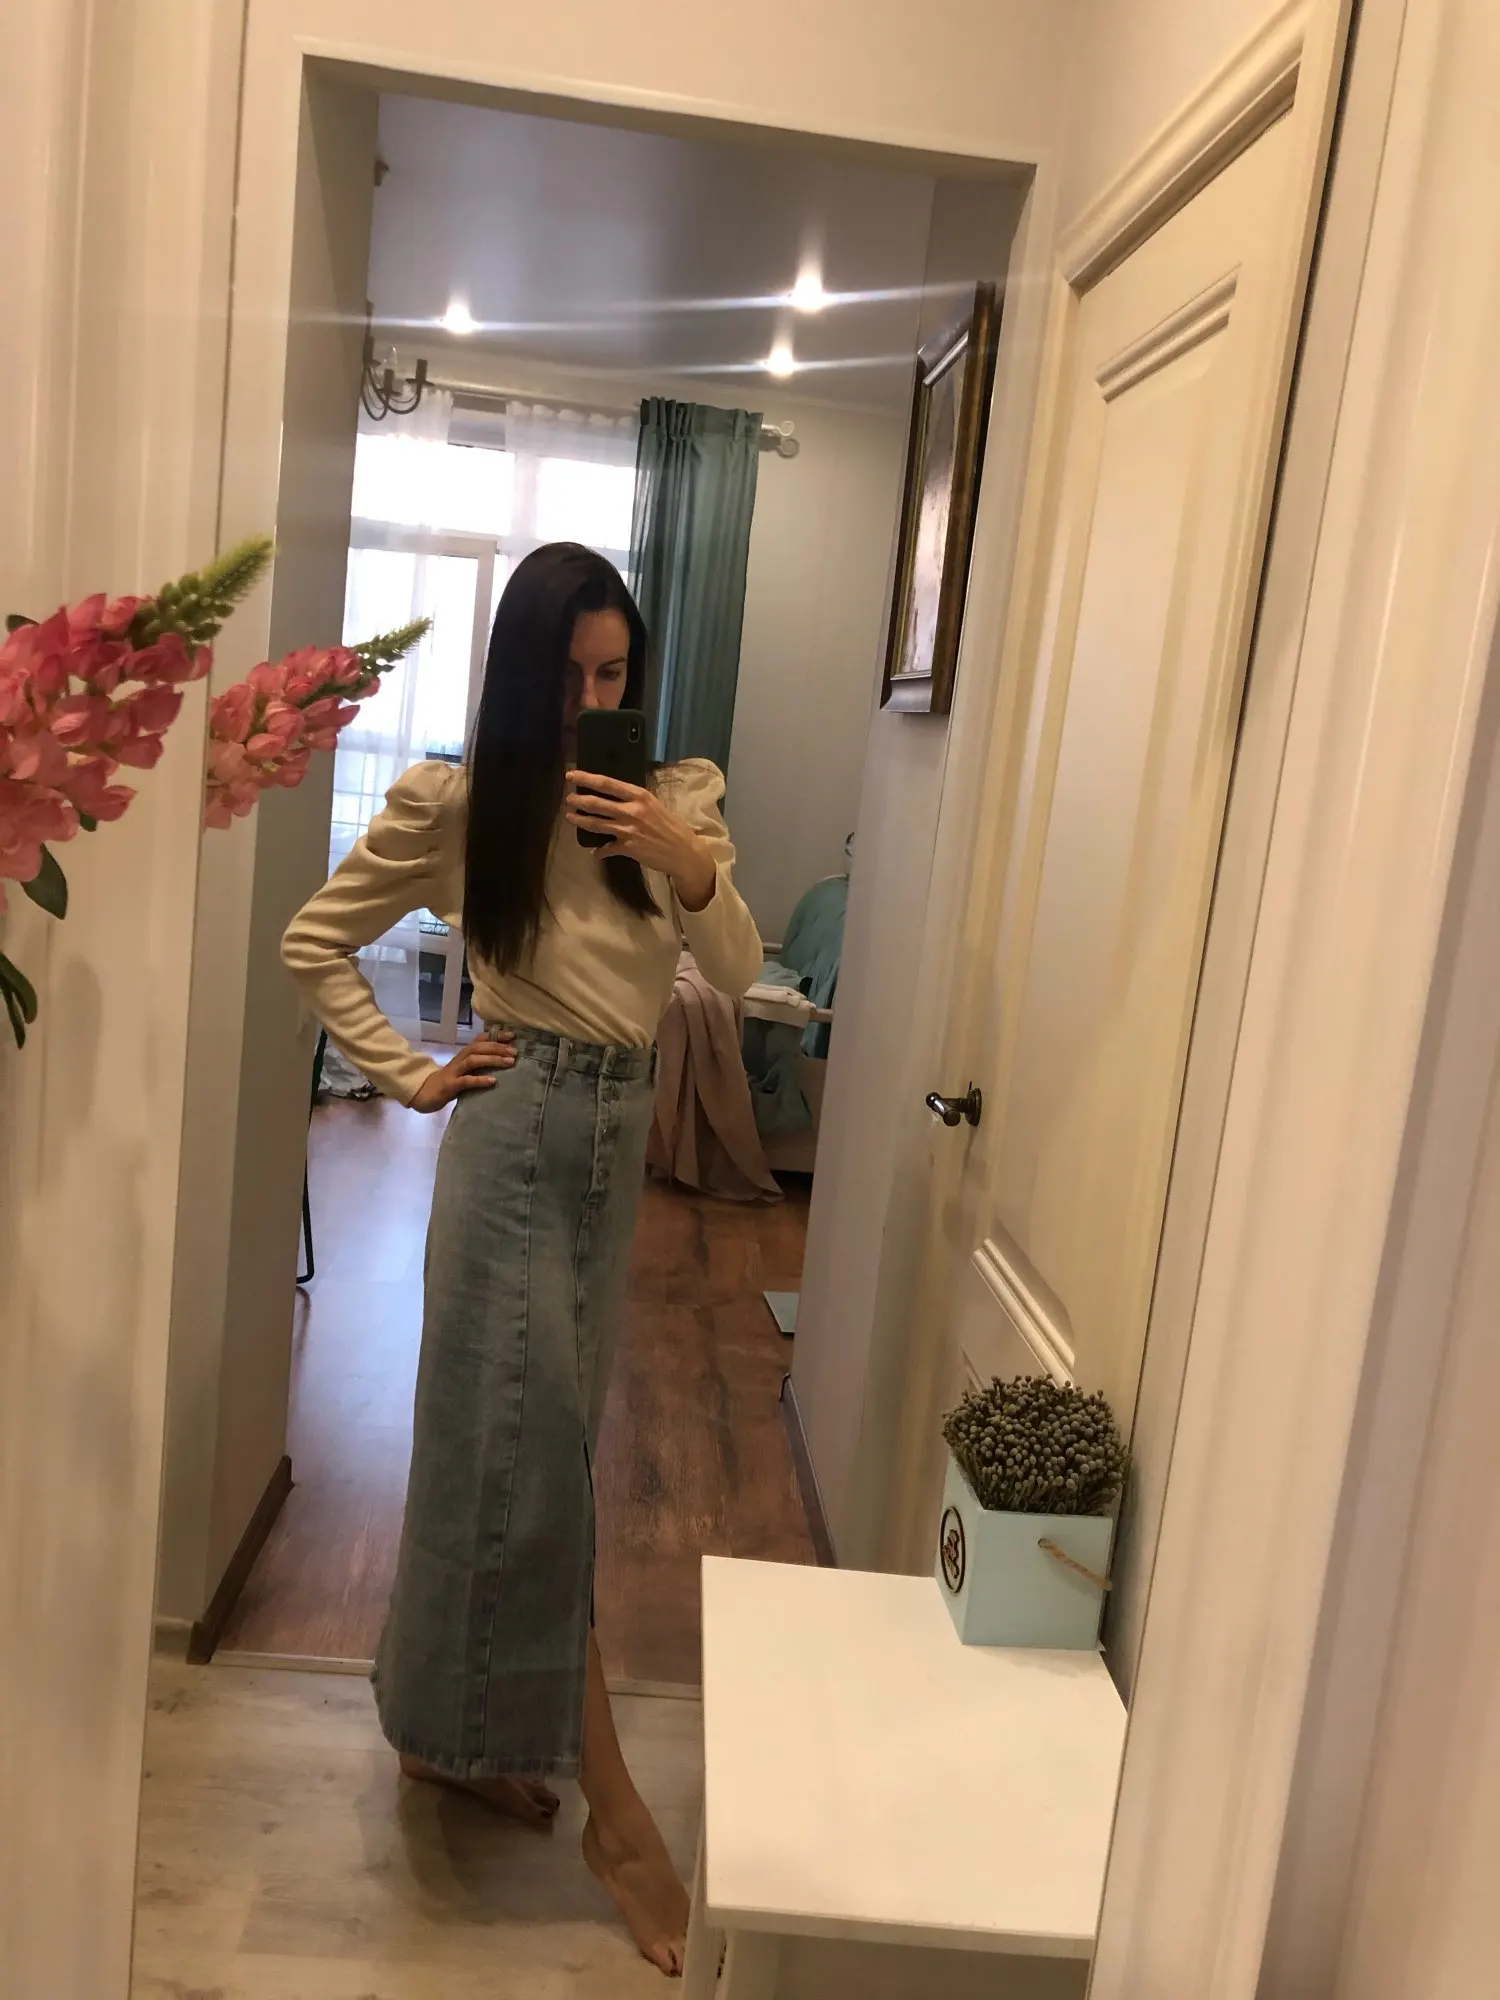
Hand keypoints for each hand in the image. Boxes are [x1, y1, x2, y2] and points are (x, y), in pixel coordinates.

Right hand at [409, 1031, 515, 1112]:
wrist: (426, 1094)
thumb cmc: (451, 1081)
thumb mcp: (466, 1070)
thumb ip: (480, 1063)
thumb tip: (504, 1059)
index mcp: (464, 1054)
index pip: (480, 1039)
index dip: (496, 1036)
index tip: (512, 1036)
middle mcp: (460, 1059)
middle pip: (478, 1048)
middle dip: (498, 1047)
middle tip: (515, 1052)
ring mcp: (454, 1072)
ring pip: (473, 1060)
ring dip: (492, 1060)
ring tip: (509, 1062)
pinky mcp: (451, 1085)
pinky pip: (466, 1081)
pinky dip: (480, 1080)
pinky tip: (492, 1081)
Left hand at [565, 772, 716, 910]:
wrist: (684, 852)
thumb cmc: (672, 826)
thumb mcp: (656, 805)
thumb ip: (636, 801)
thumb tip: (618, 797)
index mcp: (639, 796)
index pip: (607, 784)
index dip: (586, 779)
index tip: (572, 776)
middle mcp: (631, 811)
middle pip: (597, 803)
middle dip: (579, 800)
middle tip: (569, 799)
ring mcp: (628, 830)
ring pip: (596, 824)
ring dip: (581, 820)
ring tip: (570, 817)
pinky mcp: (627, 848)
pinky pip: (607, 848)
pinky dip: (600, 851)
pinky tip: (595, 852)